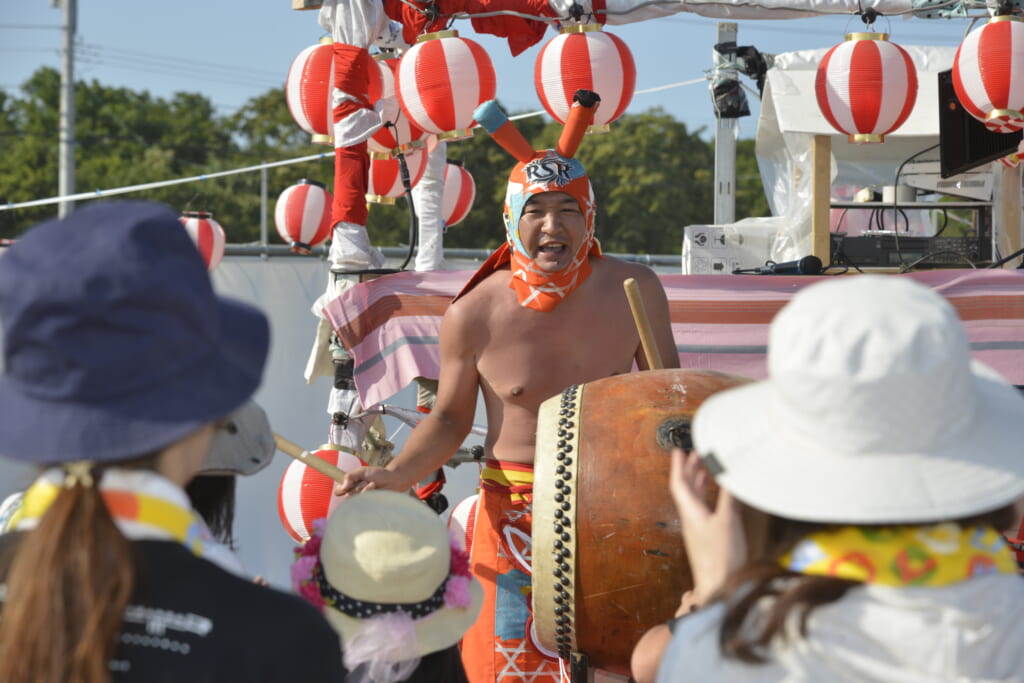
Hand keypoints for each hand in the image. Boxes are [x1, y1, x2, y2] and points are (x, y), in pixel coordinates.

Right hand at [333, 465, 408, 497]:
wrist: (394, 479)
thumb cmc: (378, 474)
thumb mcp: (362, 471)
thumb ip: (350, 476)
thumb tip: (342, 487)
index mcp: (351, 485)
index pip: (338, 491)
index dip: (341, 489)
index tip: (349, 484)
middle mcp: (355, 494)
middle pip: (347, 496)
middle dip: (356, 487)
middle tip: (365, 482)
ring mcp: (362, 500)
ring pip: (356, 499)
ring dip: (364, 489)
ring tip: (373, 484)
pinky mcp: (370, 505)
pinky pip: (365, 501)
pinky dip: (370, 492)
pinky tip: (375, 488)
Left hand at [670, 447, 746, 606]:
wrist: (720, 588)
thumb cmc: (721, 558)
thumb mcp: (728, 521)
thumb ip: (729, 497)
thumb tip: (730, 475)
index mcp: (691, 513)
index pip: (679, 484)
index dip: (678, 466)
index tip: (678, 451)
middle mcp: (691, 520)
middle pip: (686, 490)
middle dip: (690, 470)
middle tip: (696, 455)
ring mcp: (698, 529)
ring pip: (694, 500)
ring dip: (699, 482)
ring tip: (705, 469)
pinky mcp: (707, 538)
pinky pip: (704, 510)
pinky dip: (708, 497)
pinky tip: (717, 497)